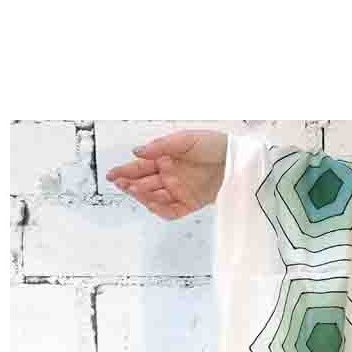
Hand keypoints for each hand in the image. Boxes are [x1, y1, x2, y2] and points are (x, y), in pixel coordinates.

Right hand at [106, 129, 227, 219]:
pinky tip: (151, 203)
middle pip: (144, 183)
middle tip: (120, 184)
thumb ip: (161, 146)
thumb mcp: (186, 139)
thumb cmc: (215, 145)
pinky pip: (171, 211)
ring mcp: (179, 191)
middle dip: (130, 184)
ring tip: (134, 190)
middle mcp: (170, 176)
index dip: (126, 171)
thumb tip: (137, 152)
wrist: (238, 161)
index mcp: (166, 159)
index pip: (141, 167)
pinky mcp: (190, 204)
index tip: (112, 175)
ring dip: (142, 196)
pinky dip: (160, 209)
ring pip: (154, 198)